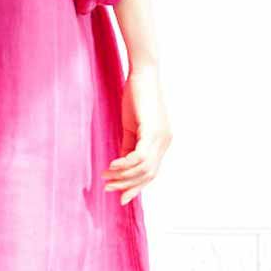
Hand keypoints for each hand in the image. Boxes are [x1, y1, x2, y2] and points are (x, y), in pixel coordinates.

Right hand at [104, 65, 170, 205]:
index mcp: (162, 141)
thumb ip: (128, 145)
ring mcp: (161, 137)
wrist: (143, 73)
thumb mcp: (131, 126)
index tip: (120, 196)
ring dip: (122, 176)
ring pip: (143, 169)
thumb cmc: (137, 95)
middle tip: (108, 188)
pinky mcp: (152, 131)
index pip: (151, 172)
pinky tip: (112, 165)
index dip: (136, 186)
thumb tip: (122, 164)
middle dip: (127, 185)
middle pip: (148, 174)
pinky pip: (139, 157)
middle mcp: (165, 142)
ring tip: (106, 176)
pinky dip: (124, 164)